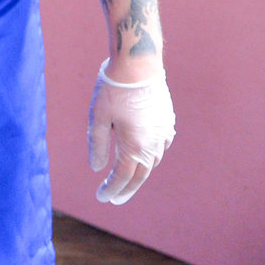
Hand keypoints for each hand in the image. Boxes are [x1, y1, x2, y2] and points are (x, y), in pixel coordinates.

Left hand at [87, 59, 174, 204]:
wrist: (139, 64)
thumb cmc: (113, 89)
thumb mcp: (97, 117)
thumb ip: (97, 145)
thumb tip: (97, 169)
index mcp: (135, 146)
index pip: (122, 177)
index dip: (111, 190)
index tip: (101, 198)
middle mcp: (153, 144)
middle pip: (140, 175)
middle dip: (126, 189)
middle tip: (115, 199)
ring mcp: (163, 133)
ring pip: (152, 162)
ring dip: (139, 174)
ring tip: (126, 180)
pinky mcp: (167, 122)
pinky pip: (160, 147)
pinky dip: (150, 157)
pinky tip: (143, 157)